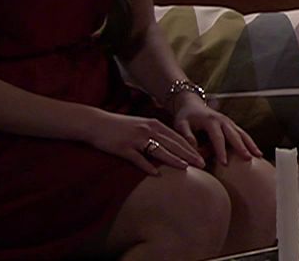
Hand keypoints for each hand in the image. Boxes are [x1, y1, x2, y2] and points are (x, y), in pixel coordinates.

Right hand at [87, 109, 202, 173]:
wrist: (96, 123)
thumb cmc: (119, 126)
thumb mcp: (140, 126)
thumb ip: (155, 134)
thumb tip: (170, 147)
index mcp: (153, 124)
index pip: (177, 137)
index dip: (191, 148)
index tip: (202, 156)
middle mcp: (147, 130)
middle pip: (172, 144)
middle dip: (189, 154)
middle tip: (203, 164)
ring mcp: (136, 139)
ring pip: (159, 151)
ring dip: (174, 159)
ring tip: (186, 168)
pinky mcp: (124, 148)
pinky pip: (138, 159)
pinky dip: (147, 166)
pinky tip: (156, 174)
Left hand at [171, 93, 263, 167]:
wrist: (192, 104)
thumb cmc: (185, 117)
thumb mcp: (181, 125)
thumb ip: (186, 136)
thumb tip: (193, 151)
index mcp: (210, 120)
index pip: (217, 137)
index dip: (220, 150)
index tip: (224, 163)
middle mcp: (222, 120)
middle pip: (234, 134)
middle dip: (241, 147)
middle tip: (248, 159)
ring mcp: (229, 122)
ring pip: (242, 133)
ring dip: (250, 144)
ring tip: (258, 156)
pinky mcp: (232, 125)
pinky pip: (243, 134)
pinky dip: (250, 142)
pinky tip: (257, 152)